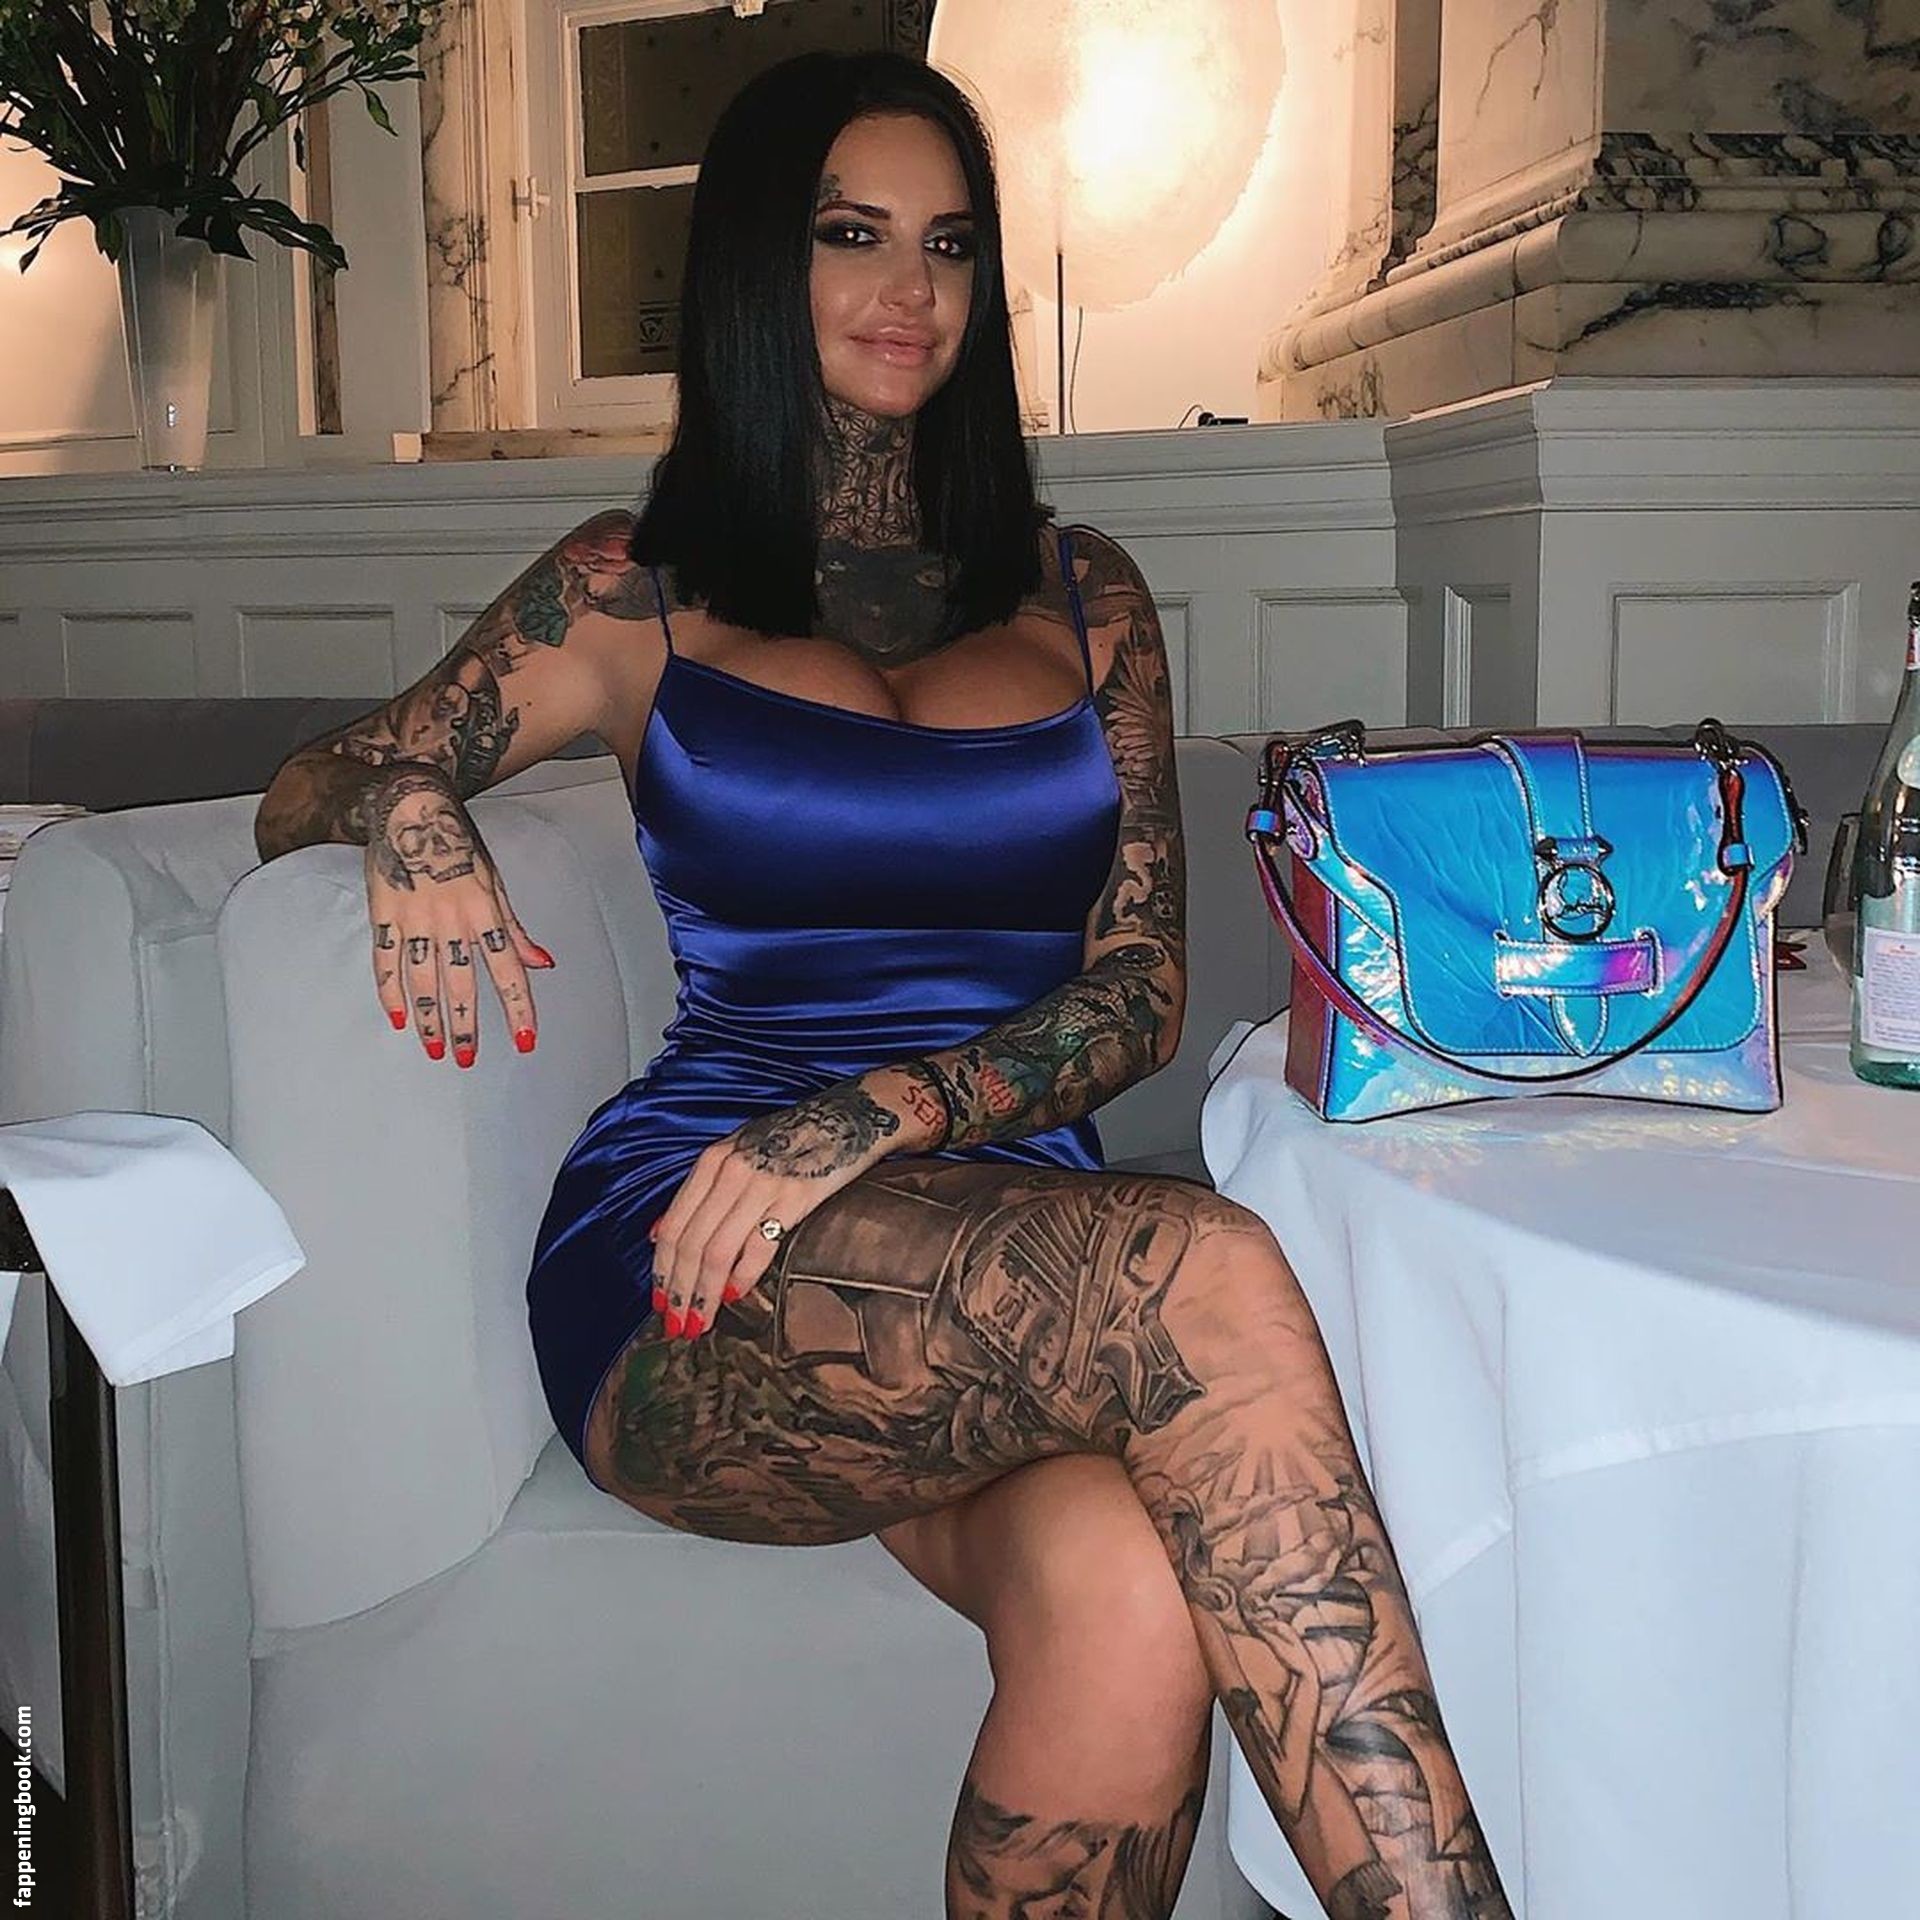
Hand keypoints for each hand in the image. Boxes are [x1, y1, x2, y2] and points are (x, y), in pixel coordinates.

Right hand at [364, 768, 554, 1065]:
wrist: (411, 807)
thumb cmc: (460, 844)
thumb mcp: (495, 883)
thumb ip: (515, 929)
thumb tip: (543, 963)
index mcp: (485, 912)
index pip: (508, 970)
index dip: (518, 1008)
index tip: (526, 1040)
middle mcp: (452, 919)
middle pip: (461, 984)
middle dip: (465, 1026)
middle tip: (467, 1060)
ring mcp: (415, 918)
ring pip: (423, 979)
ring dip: (429, 1019)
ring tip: (435, 1050)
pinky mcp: (384, 913)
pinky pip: (385, 960)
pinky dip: (390, 991)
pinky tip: (398, 1018)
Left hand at [649, 1079, 908, 1338]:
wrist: (846, 1119)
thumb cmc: (788, 1141)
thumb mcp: (735, 1155)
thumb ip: (699, 1194)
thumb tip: (657, 1236)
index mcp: (712, 1162)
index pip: (673, 1226)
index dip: (662, 1270)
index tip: (660, 1303)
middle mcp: (731, 1171)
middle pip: (692, 1243)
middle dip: (680, 1291)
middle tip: (677, 1325)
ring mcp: (763, 1184)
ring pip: (718, 1251)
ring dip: (705, 1294)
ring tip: (700, 1322)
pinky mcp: (796, 1197)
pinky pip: (760, 1245)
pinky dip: (743, 1276)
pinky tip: (736, 1296)